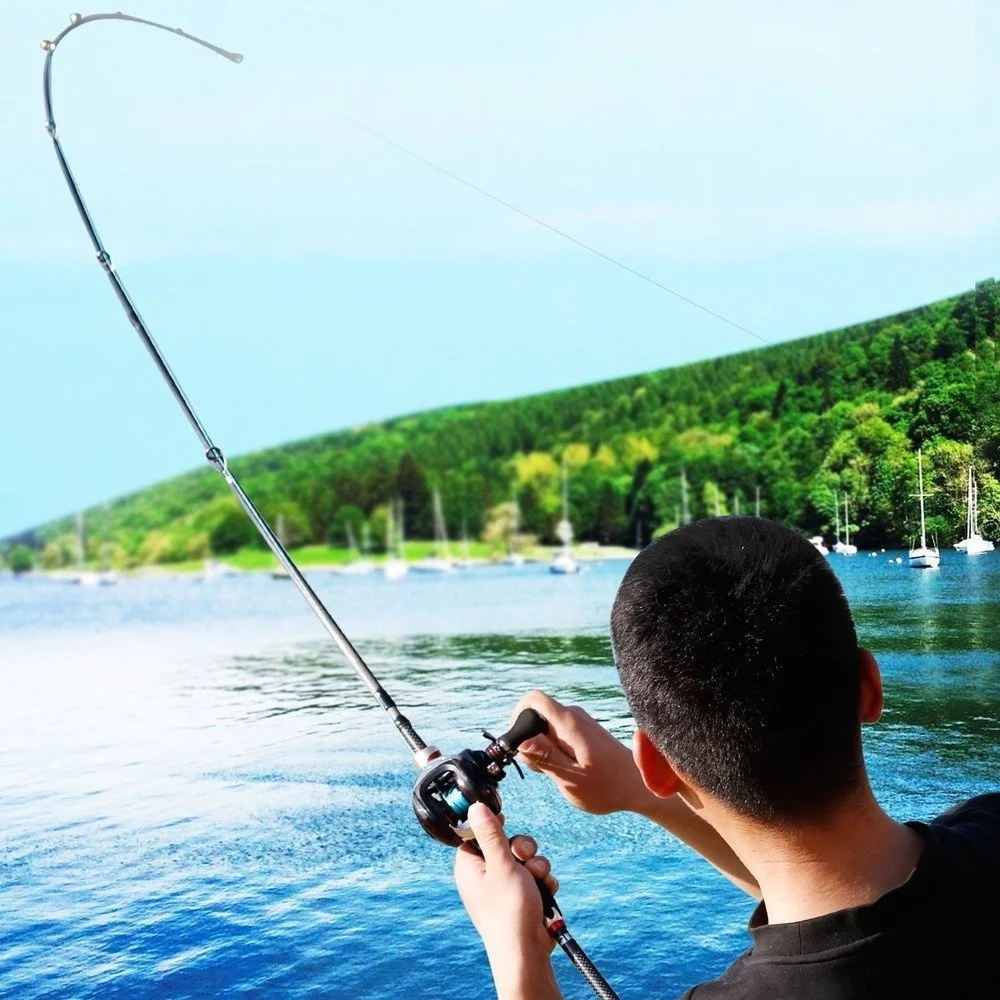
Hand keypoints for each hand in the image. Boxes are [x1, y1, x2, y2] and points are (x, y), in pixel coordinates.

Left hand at [454, 803, 561, 999]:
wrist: (527, 951)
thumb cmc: (508, 911)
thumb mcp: (500, 864)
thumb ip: (490, 833)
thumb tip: (474, 807)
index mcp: (470, 866)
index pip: (476, 833)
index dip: (493, 826)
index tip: (504, 823)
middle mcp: (486, 875)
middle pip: (506, 843)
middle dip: (523, 848)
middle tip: (525, 858)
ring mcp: (505, 886)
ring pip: (525, 859)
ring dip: (537, 865)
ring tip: (538, 879)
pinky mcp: (522, 896)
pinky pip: (535, 876)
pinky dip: (543, 881)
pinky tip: (545, 892)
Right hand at [511, 690, 652, 815]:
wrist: (637, 787)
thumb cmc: (607, 788)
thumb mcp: (571, 778)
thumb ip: (545, 757)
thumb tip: (520, 739)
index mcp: (569, 723)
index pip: (534, 698)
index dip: (517, 716)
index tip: (518, 744)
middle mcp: (573, 716)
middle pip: (536, 715)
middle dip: (529, 740)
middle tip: (542, 769)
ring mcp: (578, 723)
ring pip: (545, 727)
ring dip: (541, 749)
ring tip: (558, 773)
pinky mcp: (582, 732)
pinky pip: (556, 733)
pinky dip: (553, 751)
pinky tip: (565, 770)